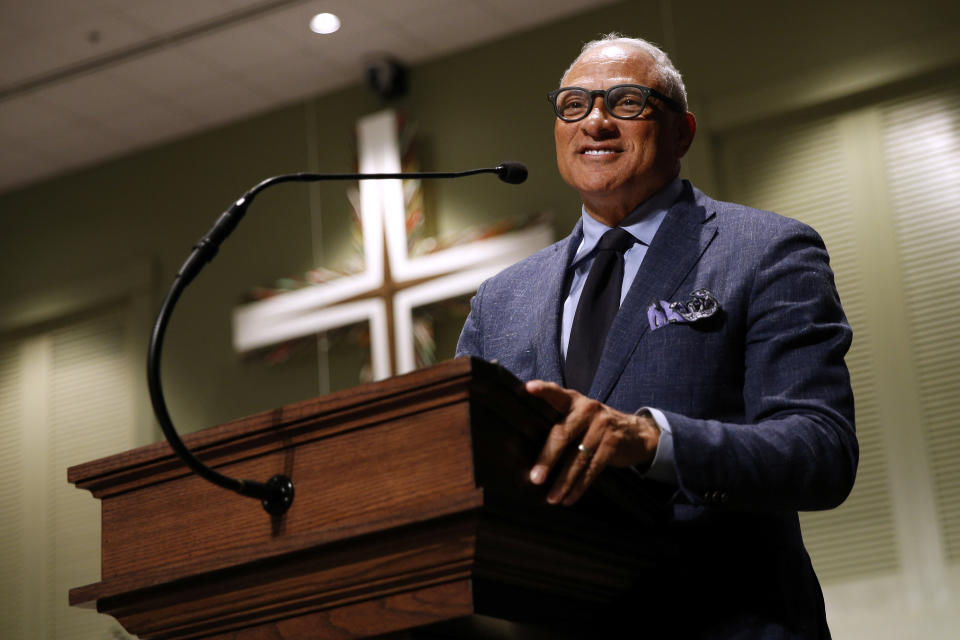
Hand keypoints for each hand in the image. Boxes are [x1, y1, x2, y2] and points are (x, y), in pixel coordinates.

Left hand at [525, 380, 659, 505]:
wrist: (637, 433)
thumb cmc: (595, 426)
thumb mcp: (580, 415)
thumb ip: (560, 420)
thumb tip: (525, 446)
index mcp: (574, 401)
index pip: (556, 393)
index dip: (543, 390)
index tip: (529, 388)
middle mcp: (587, 409)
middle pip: (562, 434)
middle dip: (547, 459)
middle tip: (536, 478)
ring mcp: (602, 426)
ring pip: (577, 458)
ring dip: (563, 481)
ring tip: (551, 497)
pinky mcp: (612, 444)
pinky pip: (592, 469)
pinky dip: (579, 486)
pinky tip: (569, 498)